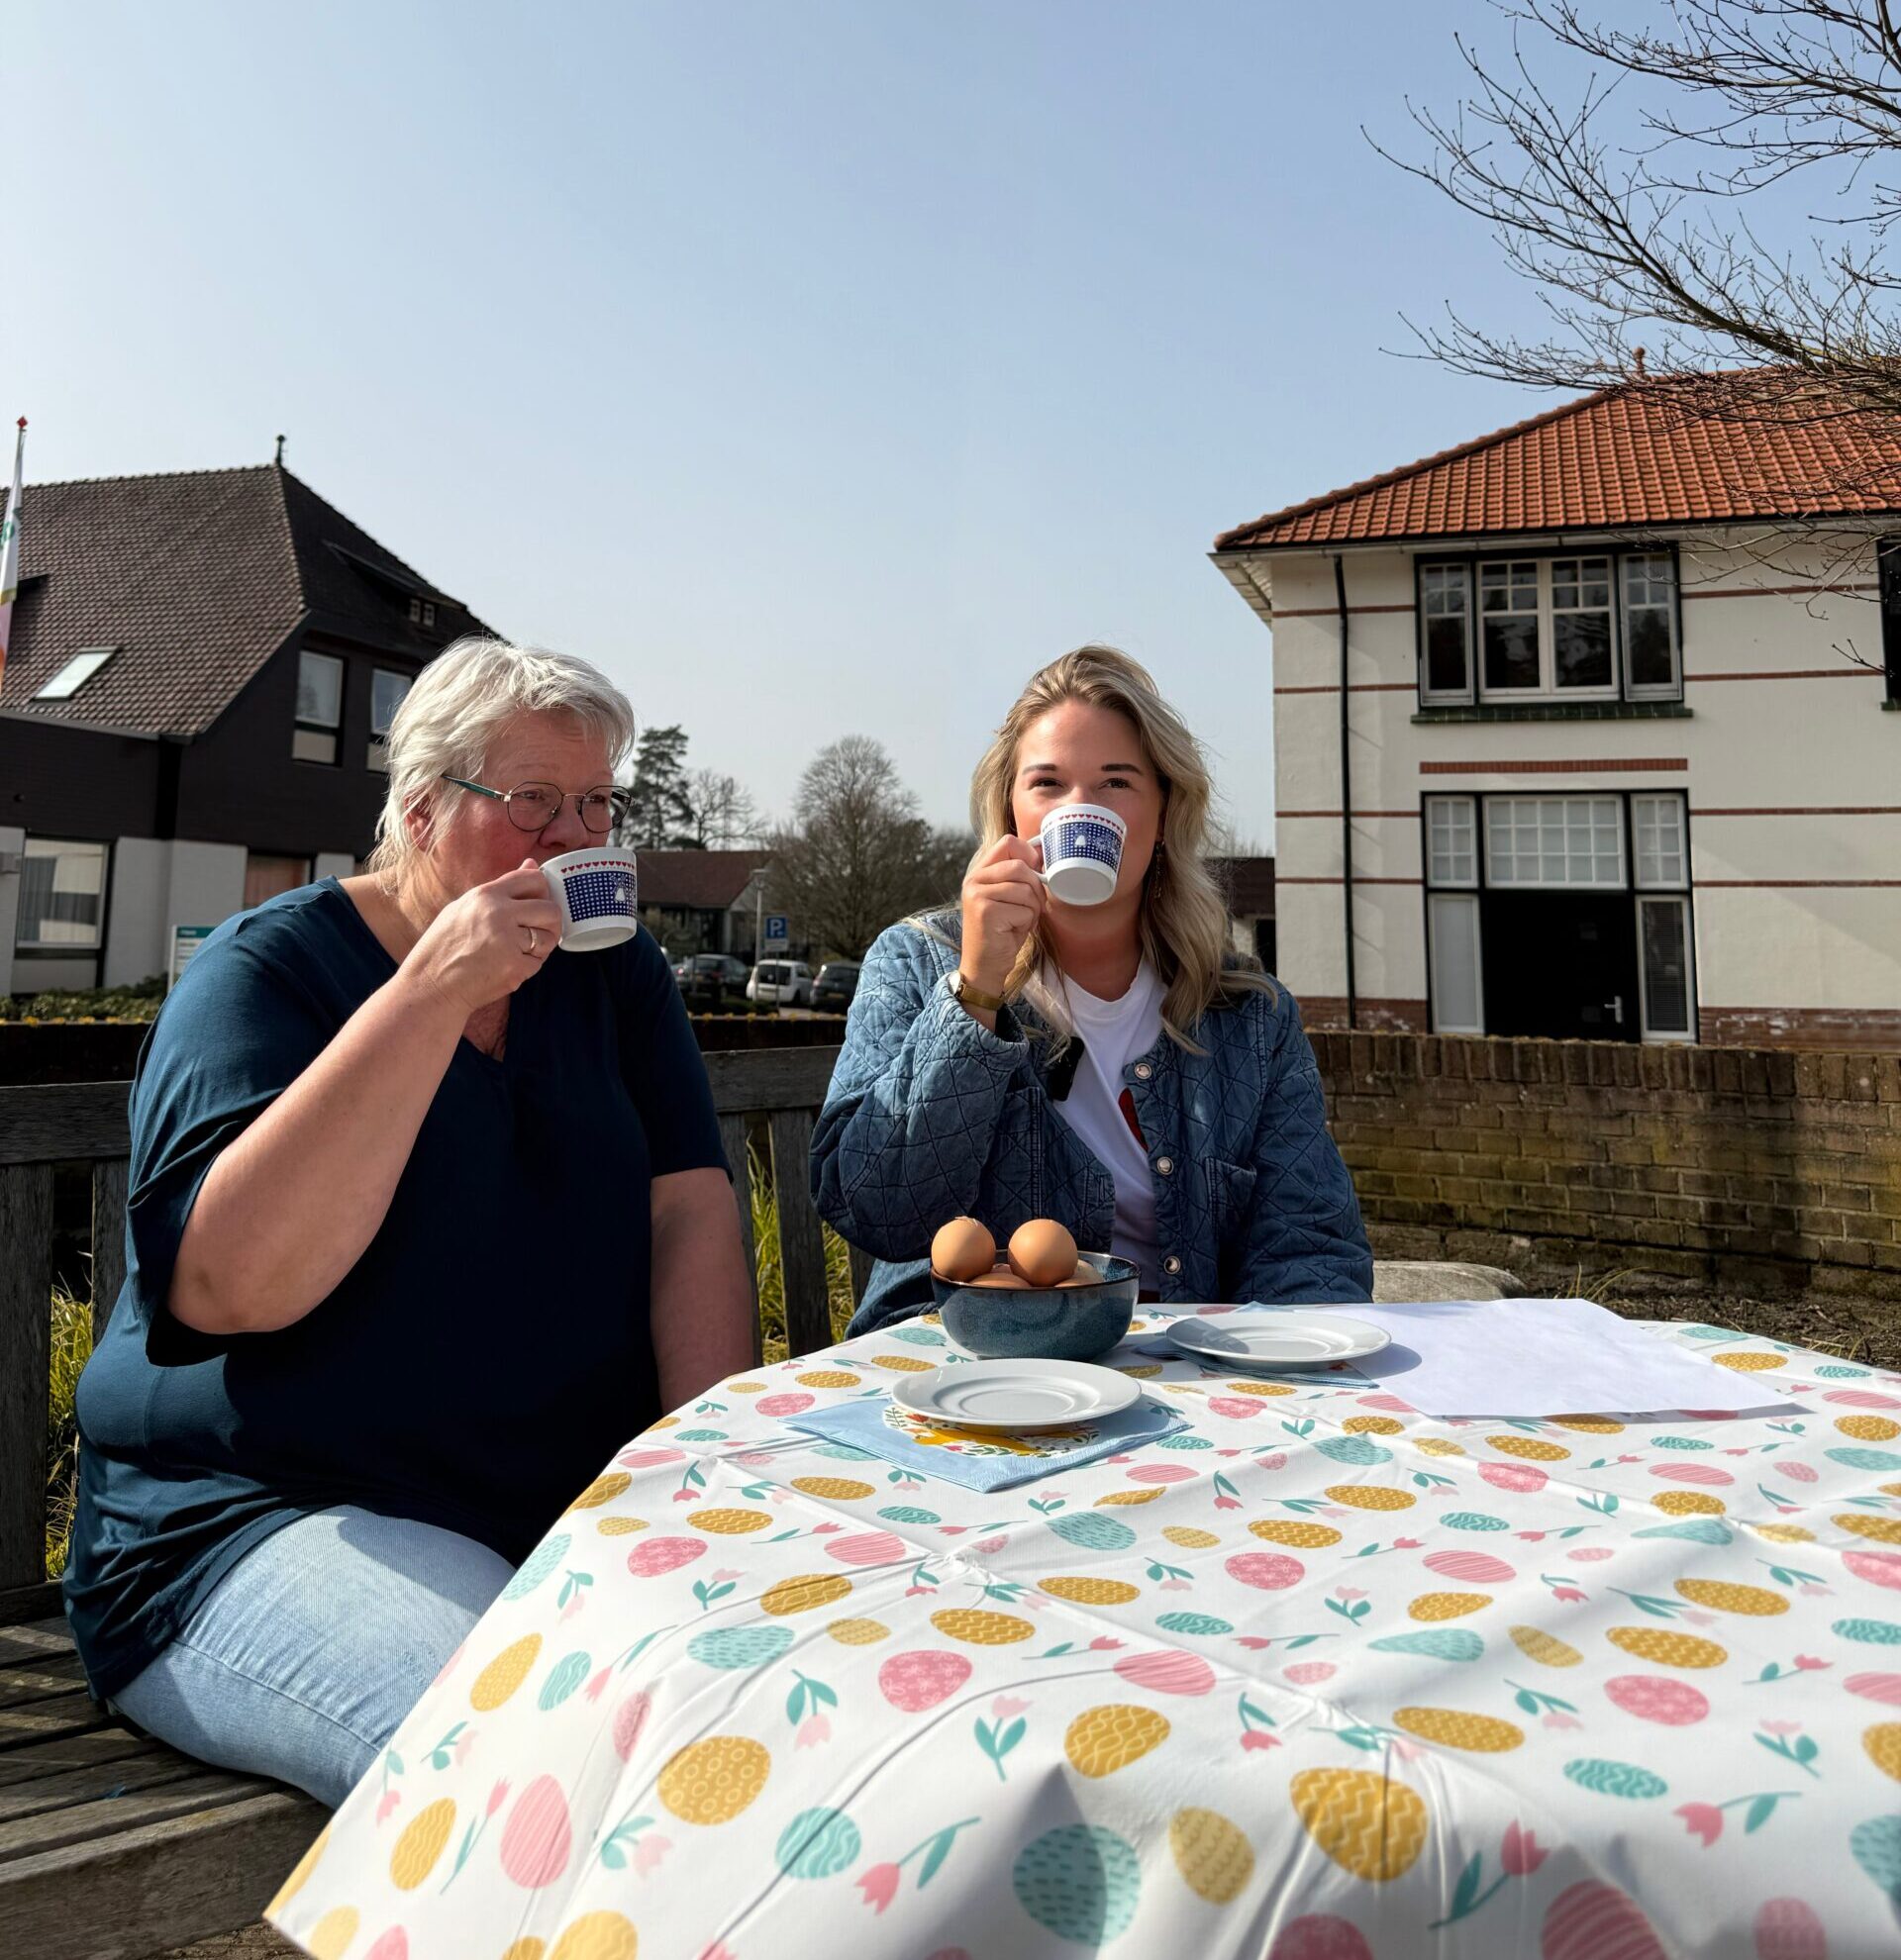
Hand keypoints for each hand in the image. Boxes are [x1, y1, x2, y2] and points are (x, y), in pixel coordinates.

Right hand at [405, 860, 562, 1015]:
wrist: (429, 986)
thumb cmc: (443, 947)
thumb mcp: (464, 907)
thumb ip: (501, 888)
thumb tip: (532, 865)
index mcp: (485, 895)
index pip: (533, 879)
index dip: (543, 891)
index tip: (539, 903)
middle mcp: (498, 914)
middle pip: (550, 910)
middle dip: (550, 922)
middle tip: (538, 931)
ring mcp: (507, 942)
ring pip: (549, 938)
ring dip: (541, 946)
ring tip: (519, 950)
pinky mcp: (514, 968)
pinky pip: (538, 963)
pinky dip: (528, 966)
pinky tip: (507, 966)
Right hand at [959, 834, 1045, 995]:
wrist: (984, 966)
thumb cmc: (1002, 932)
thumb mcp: (1009, 898)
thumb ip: (1018, 877)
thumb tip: (1043, 857)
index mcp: (980, 872)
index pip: (1008, 842)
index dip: (1029, 855)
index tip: (1034, 874)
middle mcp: (975, 879)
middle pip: (1020, 866)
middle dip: (1035, 889)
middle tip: (1031, 908)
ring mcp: (978, 894)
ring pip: (1026, 889)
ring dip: (1032, 909)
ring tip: (1019, 921)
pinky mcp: (986, 911)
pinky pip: (1024, 909)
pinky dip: (1026, 923)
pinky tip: (1013, 931)